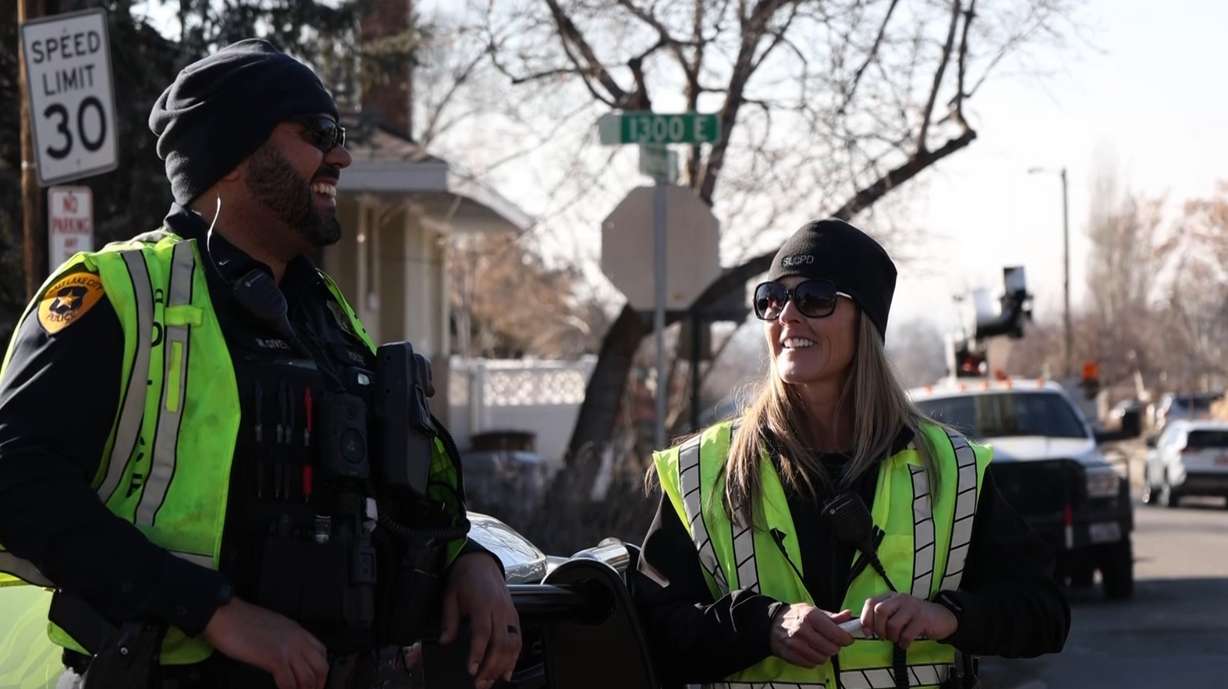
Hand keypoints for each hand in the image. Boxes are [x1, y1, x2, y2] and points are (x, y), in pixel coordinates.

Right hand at [203, 596, 328, 688]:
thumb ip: (282, 639)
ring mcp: (287, 649)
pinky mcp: (274, 659)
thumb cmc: (241, 620)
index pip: (321, 651)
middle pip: (320, 666)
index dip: (322, 670)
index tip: (317, 682)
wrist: (226, 615)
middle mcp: (297, 639)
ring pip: (308, 677)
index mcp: (297, 630)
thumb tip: (284, 655)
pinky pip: (289, 682)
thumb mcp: (272, 626)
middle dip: (318, 685)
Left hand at [440, 552, 520, 688]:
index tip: (472, 670)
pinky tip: (508, 671)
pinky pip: (518, 639)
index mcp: (482, 603)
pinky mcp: (515, 616)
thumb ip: (449, 620)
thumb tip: (445, 642)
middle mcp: (500, 609)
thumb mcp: (450, 596)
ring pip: (512, 643)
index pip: (482, 632)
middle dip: (491, 666)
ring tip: (493, 681)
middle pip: (500, 642)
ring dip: (504, 665)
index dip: (478, 653)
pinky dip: (515, 657)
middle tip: (480, 684)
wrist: (480, 562)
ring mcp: (510, 613)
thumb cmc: (463, 579)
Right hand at [769, 603, 855, 666]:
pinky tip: (811, 651)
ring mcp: (795, 644)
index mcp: (810, 616)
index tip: (847, 638)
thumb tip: (849, 615)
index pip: (836, 633)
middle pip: (831, 648)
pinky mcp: (790, 655)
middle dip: (835, 646)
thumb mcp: (813, 610)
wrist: (771, 624)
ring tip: (821, 646)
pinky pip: (811, 664)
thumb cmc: (795, 616)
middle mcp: (802, 630)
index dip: (846, 638)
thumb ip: (832, 616)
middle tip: (832, 642)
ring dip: (825, 654)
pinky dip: (815, 660)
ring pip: (822, 658)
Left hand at [858, 592, 957, 648]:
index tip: (867, 631)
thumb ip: (882, 617)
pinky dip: (903, 642)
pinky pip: (906, 634)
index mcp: (891, 597)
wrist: (943, 617)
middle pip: (880, 611)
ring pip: (893, 624)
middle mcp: (900, 599)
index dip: (866, 617)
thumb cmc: (915, 617)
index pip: (871, 602)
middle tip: (884, 636)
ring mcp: (912, 608)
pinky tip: (905, 643)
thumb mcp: (897, 613)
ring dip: (892, 637)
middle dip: (879, 628)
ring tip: (897, 639)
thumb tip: (864, 629)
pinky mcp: (922, 619)